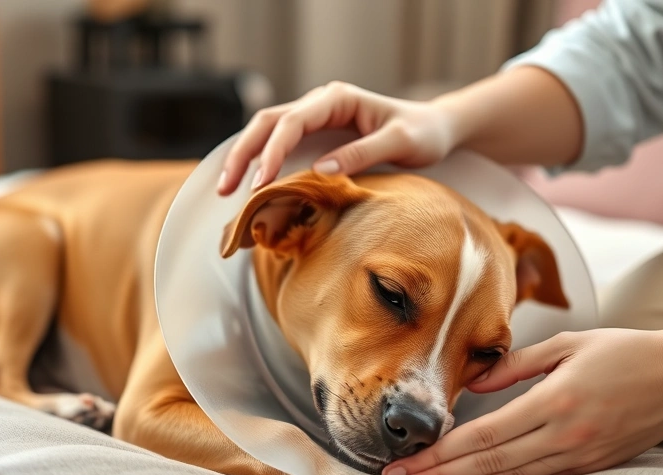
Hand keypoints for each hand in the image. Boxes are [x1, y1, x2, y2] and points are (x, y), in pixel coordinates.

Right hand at [217, 81, 456, 194]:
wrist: (435, 131)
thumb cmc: (422, 134)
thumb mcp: (400, 143)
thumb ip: (362, 153)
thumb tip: (320, 171)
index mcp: (337, 98)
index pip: (292, 121)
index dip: (273, 152)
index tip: (261, 183)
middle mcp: (320, 104)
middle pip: (268, 122)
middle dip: (244, 153)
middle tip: (227, 187)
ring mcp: (315, 119)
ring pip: (267, 131)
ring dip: (245, 158)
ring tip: (227, 188)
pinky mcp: (315, 137)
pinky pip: (279, 144)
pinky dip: (260, 162)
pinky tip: (247, 185)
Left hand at [382, 329, 662, 474]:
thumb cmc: (625, 352)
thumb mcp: (567, 344)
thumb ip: (515, 364)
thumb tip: (473, 383)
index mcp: (554, 400)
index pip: (485, 435)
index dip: (442, 451)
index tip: (407, 458)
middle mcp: (565, 435)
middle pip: (490, 464)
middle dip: (440, 474)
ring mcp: (579, 455)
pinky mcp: (592, 466)